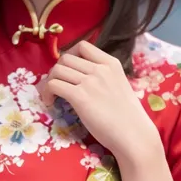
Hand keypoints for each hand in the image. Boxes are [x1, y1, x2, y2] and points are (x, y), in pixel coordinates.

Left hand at [39, 40, 162, 165]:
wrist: (133, 134)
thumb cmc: (129, 116)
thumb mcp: (120, 86)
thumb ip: (104, 78)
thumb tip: (83, 79)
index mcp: (111, 63)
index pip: (83, 46)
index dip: (70, 55)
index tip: (68, 69)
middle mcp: (99, 68)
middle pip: (66, 58)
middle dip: (57, 70)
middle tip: (57, 85)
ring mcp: (89, 81)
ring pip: (57, 70)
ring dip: (49, 81)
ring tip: (51, 95)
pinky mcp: (79, 96)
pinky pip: (53, 85)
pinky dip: (47, 93)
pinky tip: (50, 103)